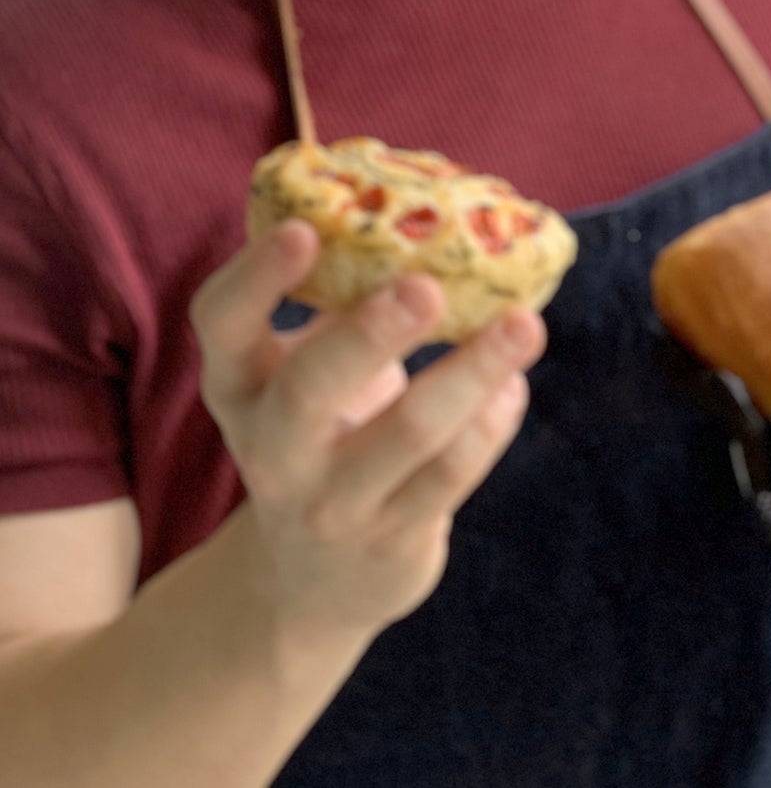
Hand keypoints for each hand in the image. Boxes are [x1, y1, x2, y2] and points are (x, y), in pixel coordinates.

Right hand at [190, 220, 544, 641]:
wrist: (314, 581)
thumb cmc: (324, 433)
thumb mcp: (306, 373)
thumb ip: (345, 305)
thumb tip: (433, 213)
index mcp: (241, 385)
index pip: (220, 324)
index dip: (254, 277)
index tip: (303, 230)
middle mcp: (273, 448)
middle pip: (309, 390)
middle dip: (371, 335)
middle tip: (428, 287)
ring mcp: (333, 503)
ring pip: (409, 434)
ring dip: (473, 372)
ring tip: (524, 324)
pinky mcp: (393, 541)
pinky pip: (453, 473)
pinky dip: (492, 421)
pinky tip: (513, 385)